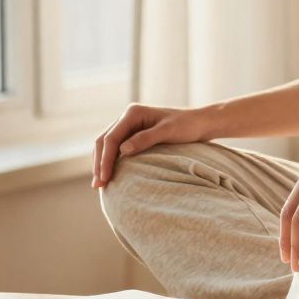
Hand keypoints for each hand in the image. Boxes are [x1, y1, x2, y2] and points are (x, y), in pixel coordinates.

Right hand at [93, 104, 211, 187]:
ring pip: (107, 145)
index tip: (105, 178)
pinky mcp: (134, 135)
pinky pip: (116, 148)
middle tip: (98, 185)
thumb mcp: (168, 132)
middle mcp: (127, 117)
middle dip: (99, 163)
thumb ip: (146, 139)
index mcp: (132, 113)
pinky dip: (111, 161)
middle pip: (104, 141)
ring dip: (102, 163)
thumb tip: (122, 150)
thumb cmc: (187, 126)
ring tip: (100, 184)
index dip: (105, 159)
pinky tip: (110, 175)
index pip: (111, 138)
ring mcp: (130, 126)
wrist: (200, 123)